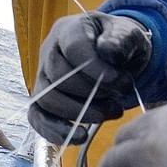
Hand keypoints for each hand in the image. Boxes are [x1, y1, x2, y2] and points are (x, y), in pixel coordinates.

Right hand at [28, 13, 151, 144]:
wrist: (116, 59)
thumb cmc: (120, 45)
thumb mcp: (128, 35)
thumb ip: (120, 39)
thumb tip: (107, 52)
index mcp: (69, 30)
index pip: (74, 48)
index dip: (94, 67)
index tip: (118, 80)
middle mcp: (49, 52)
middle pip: (59, 76)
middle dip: (92, 93)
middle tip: (120, 98)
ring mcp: (43, 78)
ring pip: (48, 99)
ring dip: (80, 112)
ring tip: (110, 113)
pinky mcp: (42, 101)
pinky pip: (38, 119)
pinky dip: (56, 132)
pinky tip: (81, 137)